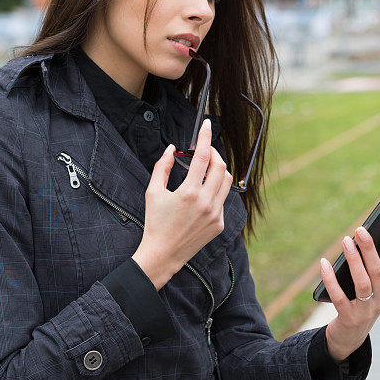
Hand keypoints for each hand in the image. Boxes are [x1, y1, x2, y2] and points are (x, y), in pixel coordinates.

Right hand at [132, 118, 232, 288]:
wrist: (163, 255)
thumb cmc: (155, 223)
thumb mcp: (153, 192)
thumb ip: (163, 166)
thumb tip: (173, 149)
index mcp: (189, 193)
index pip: (203, 156)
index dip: (205, 136)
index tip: (207, 124)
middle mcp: (206, 203)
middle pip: (220, 166)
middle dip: (213, 153)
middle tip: (203, 150)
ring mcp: (215, 214)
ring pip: (226, 182)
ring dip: (218, 170)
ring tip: (205, 168)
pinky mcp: (219, 224)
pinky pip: (223, 199)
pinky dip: (216, 189)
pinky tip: (203, 191)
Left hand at [320, 217, 379, 361]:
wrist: (350, 336)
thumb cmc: (360, 301)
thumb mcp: (371, 285)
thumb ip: (370, 265)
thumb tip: (363, 236)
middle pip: (377, 270)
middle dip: (369, 249)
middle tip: (360, 229)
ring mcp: (366, 311)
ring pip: (362, 283)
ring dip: (353, 261)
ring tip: (345, 241)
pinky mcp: (349, 318)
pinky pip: (339, 296)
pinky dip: (330, 279)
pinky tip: (323, 263)